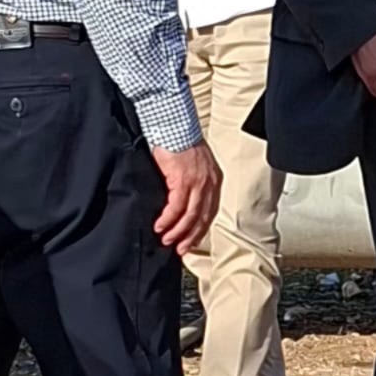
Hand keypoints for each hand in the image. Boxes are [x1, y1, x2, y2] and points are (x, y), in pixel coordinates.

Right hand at [150, 142, 221, 256]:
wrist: (174, 126)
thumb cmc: (179, 144)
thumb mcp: (193, 166)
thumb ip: (191, 184)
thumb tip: (180, 204)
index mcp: (214, 180)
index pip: (211, 210)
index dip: (201, 229)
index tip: (191, 242)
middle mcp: (210, 183)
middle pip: (204, 217)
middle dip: (191, 236)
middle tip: (180, 250)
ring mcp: (198, 182)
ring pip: (191, 215)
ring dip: (178, 231)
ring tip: (167, 241)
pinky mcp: (183, 180)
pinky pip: (176, 206)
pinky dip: (168, 219)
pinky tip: (160, 227)